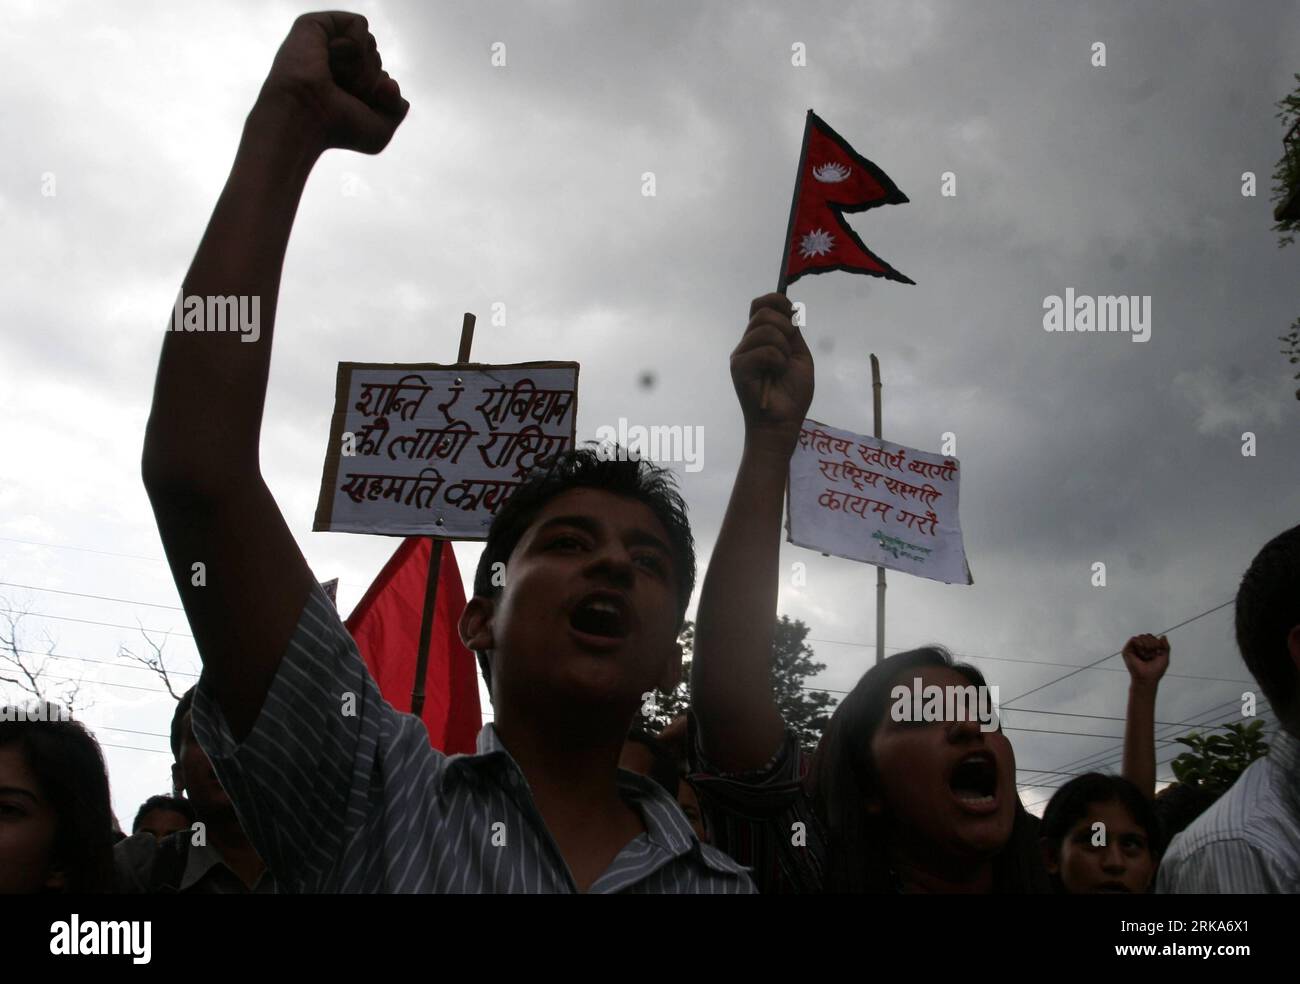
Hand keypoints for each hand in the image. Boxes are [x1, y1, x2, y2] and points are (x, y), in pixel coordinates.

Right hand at [256, 12, 408, 153]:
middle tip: (341, 92)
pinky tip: (330, 56)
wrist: (305, 119)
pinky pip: (359, 24)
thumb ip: (397, 108)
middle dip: (370, 81)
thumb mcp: (379, 131)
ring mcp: (323, 43)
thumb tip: (390, 81)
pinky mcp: (315, 25)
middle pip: (377, 60)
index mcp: (345, 85)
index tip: (351, 108)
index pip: (383, 79)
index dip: (377, 96)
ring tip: (332, 77)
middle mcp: (333, 63)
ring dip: (361, 68)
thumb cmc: (336, 130)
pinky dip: (355, 45)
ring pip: (371, 44)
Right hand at [731, 294, 813, 456]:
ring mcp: (741, 354)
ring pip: (764, 330)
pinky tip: (776, 374)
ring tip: (783, 366)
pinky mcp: (739, 367)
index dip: (777, 301)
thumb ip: (793, 333)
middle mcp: (747, 343)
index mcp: (760, 339)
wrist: (783, 422)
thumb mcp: (799, 356)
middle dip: (785, 325)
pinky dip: (779, 361)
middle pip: (762, 311)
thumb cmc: (791, 394)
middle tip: (790, 350)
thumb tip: (790, 308)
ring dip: (783, 347)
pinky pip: (764, 351)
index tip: (794, 316)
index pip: (760, 304)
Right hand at [1122, 633, 1168, 688]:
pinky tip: (1142, 653)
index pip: (1153, 638)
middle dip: (1153, 644)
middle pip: (1147, 635)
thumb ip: (1166, 646)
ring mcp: (1134, 648)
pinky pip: (1134, 639)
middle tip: (1152, 655)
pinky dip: (1140, 645)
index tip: (1158, 653)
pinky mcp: (1127, 650)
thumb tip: (1163, 636)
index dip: (1157, 643)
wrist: (1147, 678)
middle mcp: (1141, 648)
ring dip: (1147, 646)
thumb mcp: (1165, 658)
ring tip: (1146, 656)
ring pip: (1141, 636)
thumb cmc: (1156, 671)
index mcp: (1148, 649)